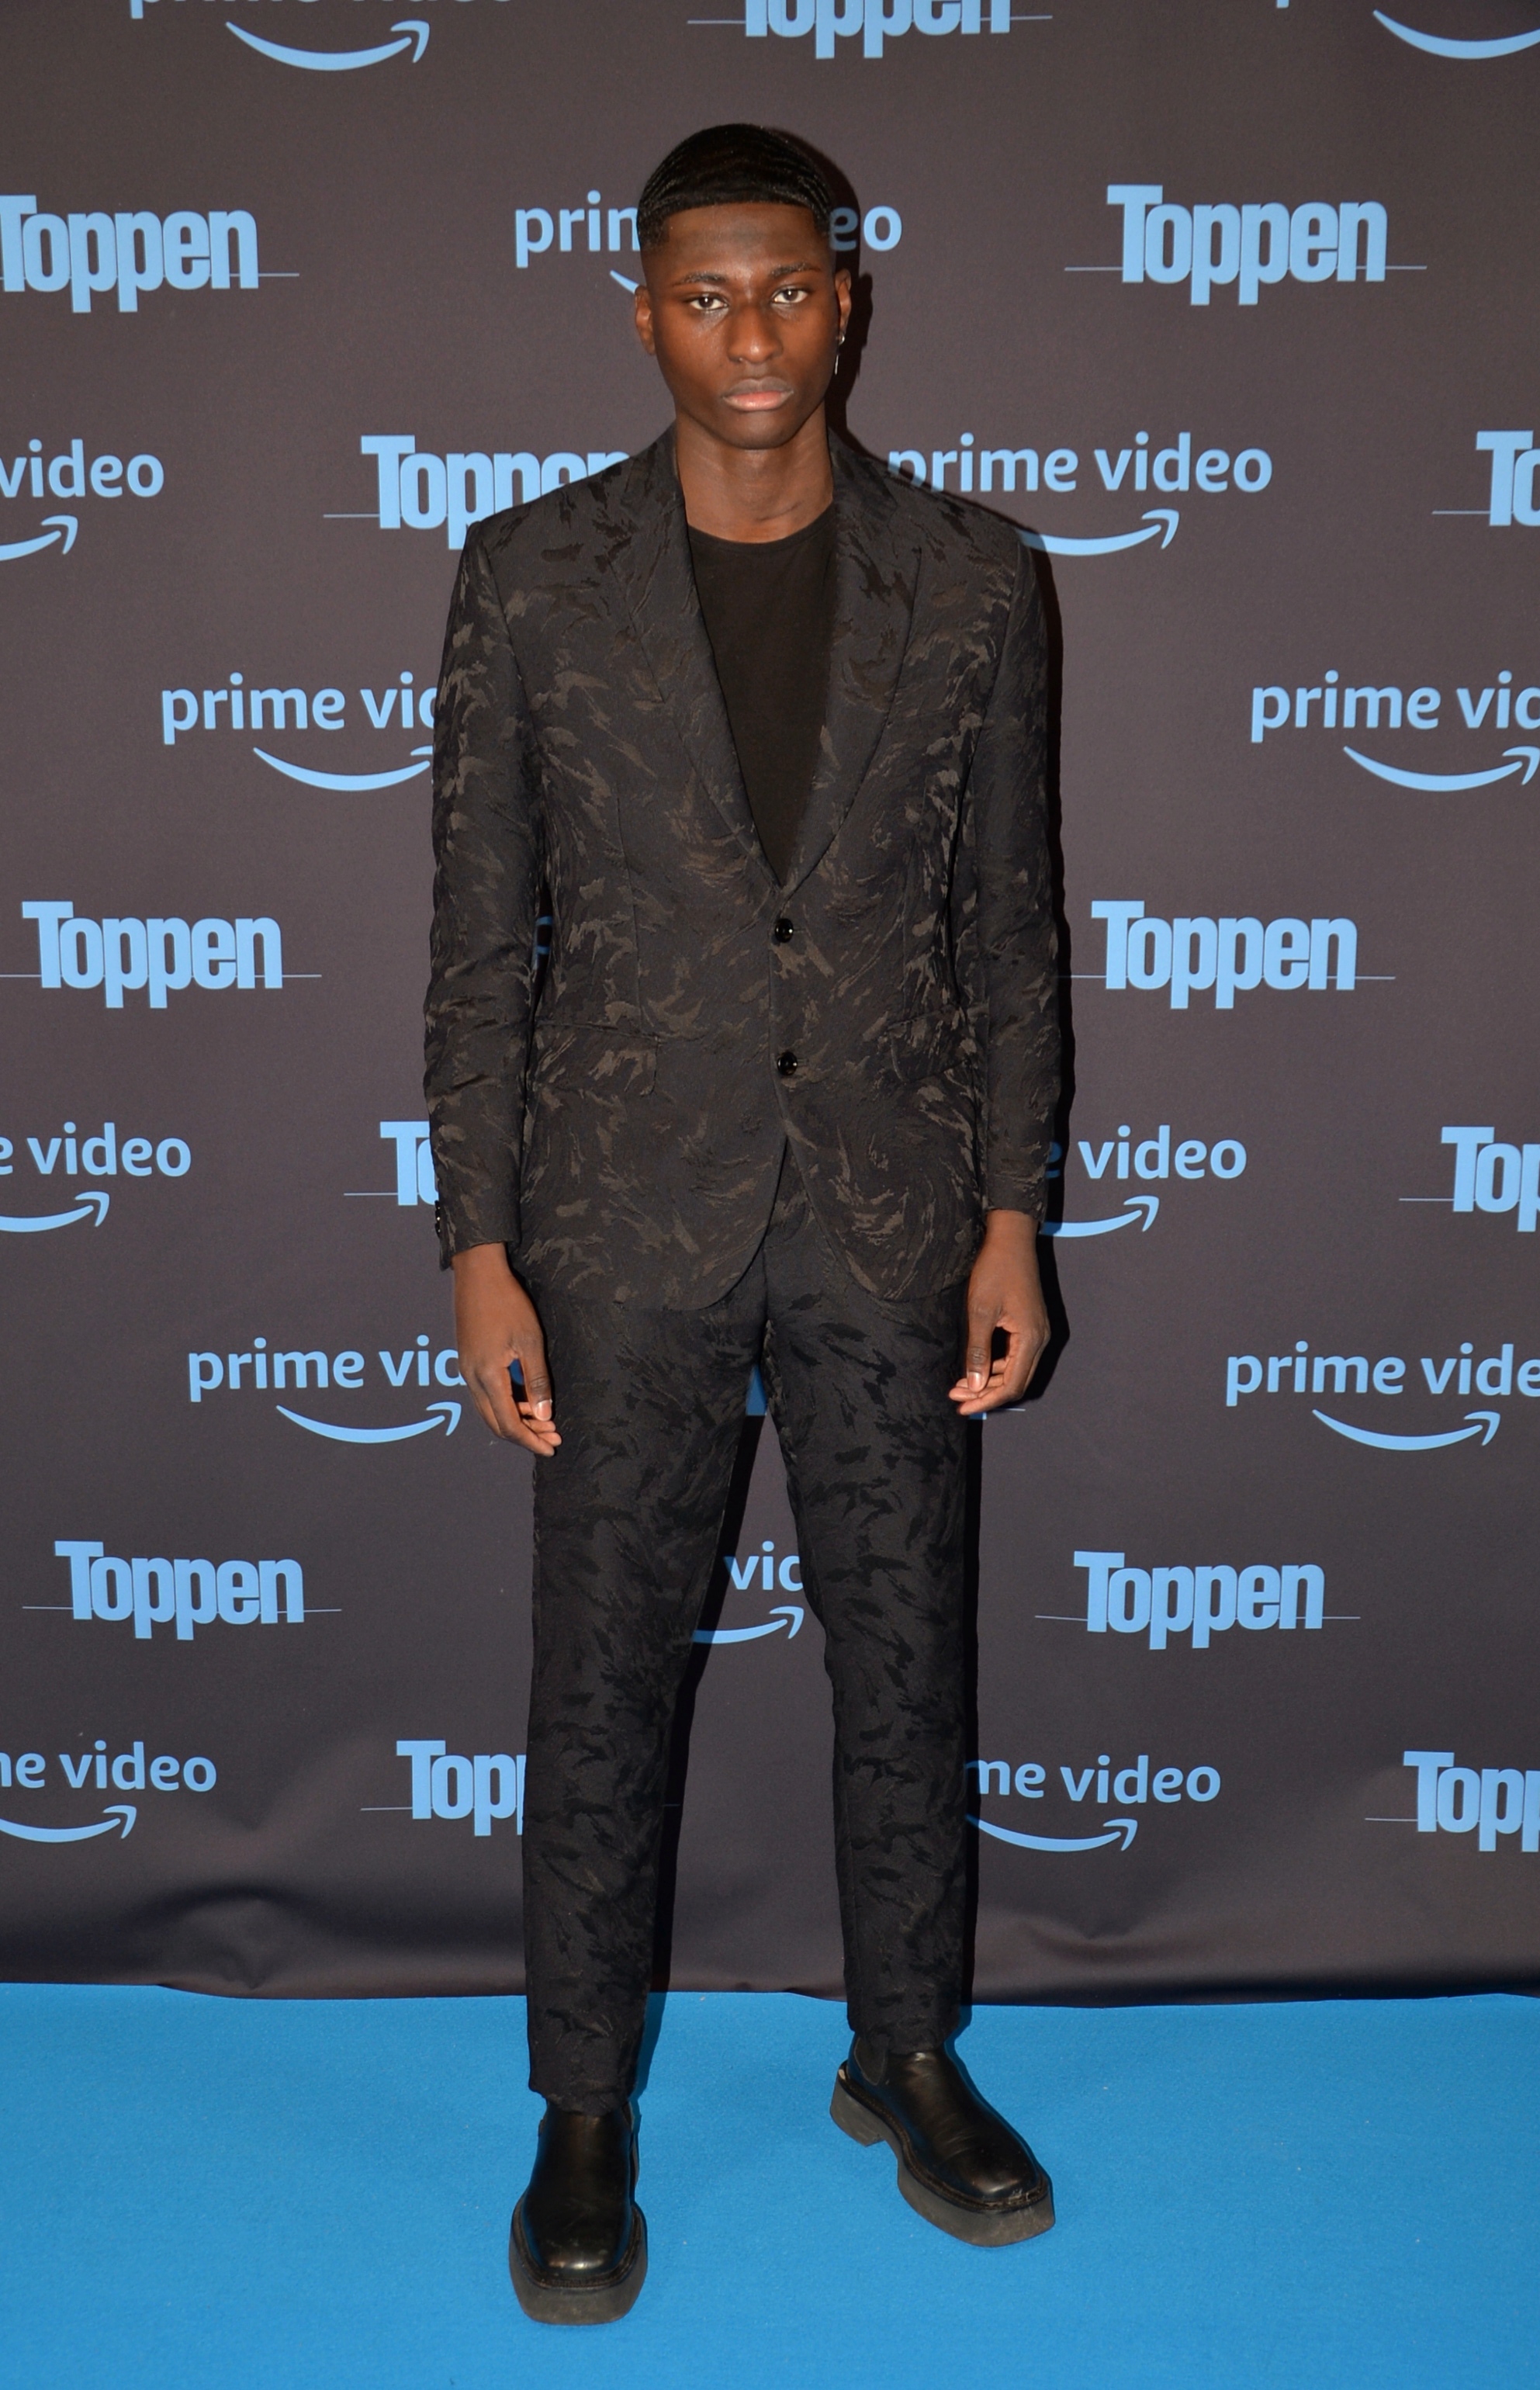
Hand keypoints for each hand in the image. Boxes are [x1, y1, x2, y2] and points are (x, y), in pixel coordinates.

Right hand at [451, 1243, 560, 1456]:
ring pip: (489, 1411)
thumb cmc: (507, 1302)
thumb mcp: (530, 1341)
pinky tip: (525, 1400)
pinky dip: (505, 1405)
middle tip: (552, 1437)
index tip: (551, 1447)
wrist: (477, 1273)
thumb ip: (537, 1380)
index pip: (508, 1423)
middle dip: (525, 1435)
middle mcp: (471, 1378)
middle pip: (496, 1423)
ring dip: (515, 1420)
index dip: (530, 1440)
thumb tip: (544, 1414)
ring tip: (544, 1421)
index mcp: (487, 1376)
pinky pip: (484, 1395)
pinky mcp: (467, 1361)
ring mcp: (466, 1370)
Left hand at [949, 1210, 1050, 1416]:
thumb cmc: (995, 1270)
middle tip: (956, 1397)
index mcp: (1031, 1338)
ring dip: (990, 1381)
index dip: (986, 1399)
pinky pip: (1016, 1356)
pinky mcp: (1030, 1325)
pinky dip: (996, 1366)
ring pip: (1016, 1371)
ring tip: (960, 1385)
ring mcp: (1037, 1332)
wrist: (1011, 1238)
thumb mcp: (980, 1312)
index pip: (1012, 1385)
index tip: (962, 1406)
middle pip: (1016, 1382)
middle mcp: (1040, 1339)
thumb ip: (978, 1351)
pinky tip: (975, 1367)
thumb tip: (974, 1385)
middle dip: (986, 1393)